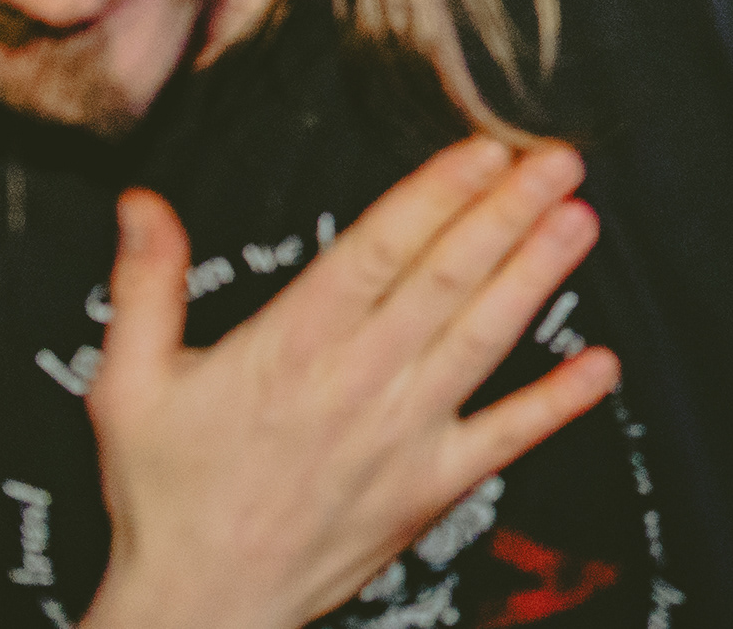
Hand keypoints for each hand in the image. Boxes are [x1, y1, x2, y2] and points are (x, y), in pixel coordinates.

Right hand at [83, 139, 619, 628]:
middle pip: (443, 283)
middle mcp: (355, 384)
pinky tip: (603, 365)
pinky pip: (505, 438)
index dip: (434, 197)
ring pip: (481, 342)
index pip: (375, 254)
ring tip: (581, 221)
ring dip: (536, 280)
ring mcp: (401, 437)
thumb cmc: (166, 495)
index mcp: (288, 350)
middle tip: (558, 160)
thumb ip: (146, 287)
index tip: (484, 148)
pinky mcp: (430, 488)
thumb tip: (142, 201)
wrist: (196, 608)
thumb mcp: (129, 387)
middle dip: (506, 216)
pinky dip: (557, 402)